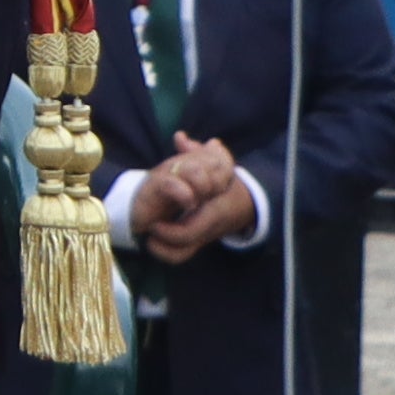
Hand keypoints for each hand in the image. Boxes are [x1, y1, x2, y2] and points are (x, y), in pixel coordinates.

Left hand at [136, 139, 251, 263]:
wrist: (245, 205)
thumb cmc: (226, 183)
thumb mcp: (217, 165)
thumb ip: (197, 153)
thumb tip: (180, 138)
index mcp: (216, 206)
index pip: (197, 222)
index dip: (176, 224)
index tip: (158, 214)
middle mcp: (210, 224)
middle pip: (189, 238)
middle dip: (167, 234)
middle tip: (150, 224)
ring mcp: (204, 236)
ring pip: (184, 252)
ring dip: (165, 248)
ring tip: (149, 237)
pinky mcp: (198, 243)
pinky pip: (182, 256)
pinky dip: (167, 254)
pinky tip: (153, 243)